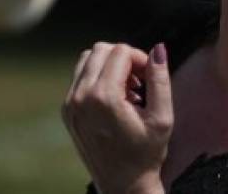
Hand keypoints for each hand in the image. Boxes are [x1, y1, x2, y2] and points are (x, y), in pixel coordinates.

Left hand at [62, 42, 172, 193]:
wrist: (122, 186)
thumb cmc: (145, 154)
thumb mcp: (161, 117)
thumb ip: (160, 79)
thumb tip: (158, 48)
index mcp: (103, 97)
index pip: (121, 51)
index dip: (141, 58)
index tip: (150, 78)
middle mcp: (80, 98)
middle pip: (101, 49)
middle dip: (124, 58)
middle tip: (139, 81)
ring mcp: (69, 105)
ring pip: (87, 59)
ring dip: (109, 65)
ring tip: (127, 88)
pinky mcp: (66, 111)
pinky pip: (80, 77)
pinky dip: (98, 76)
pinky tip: (114, 98)